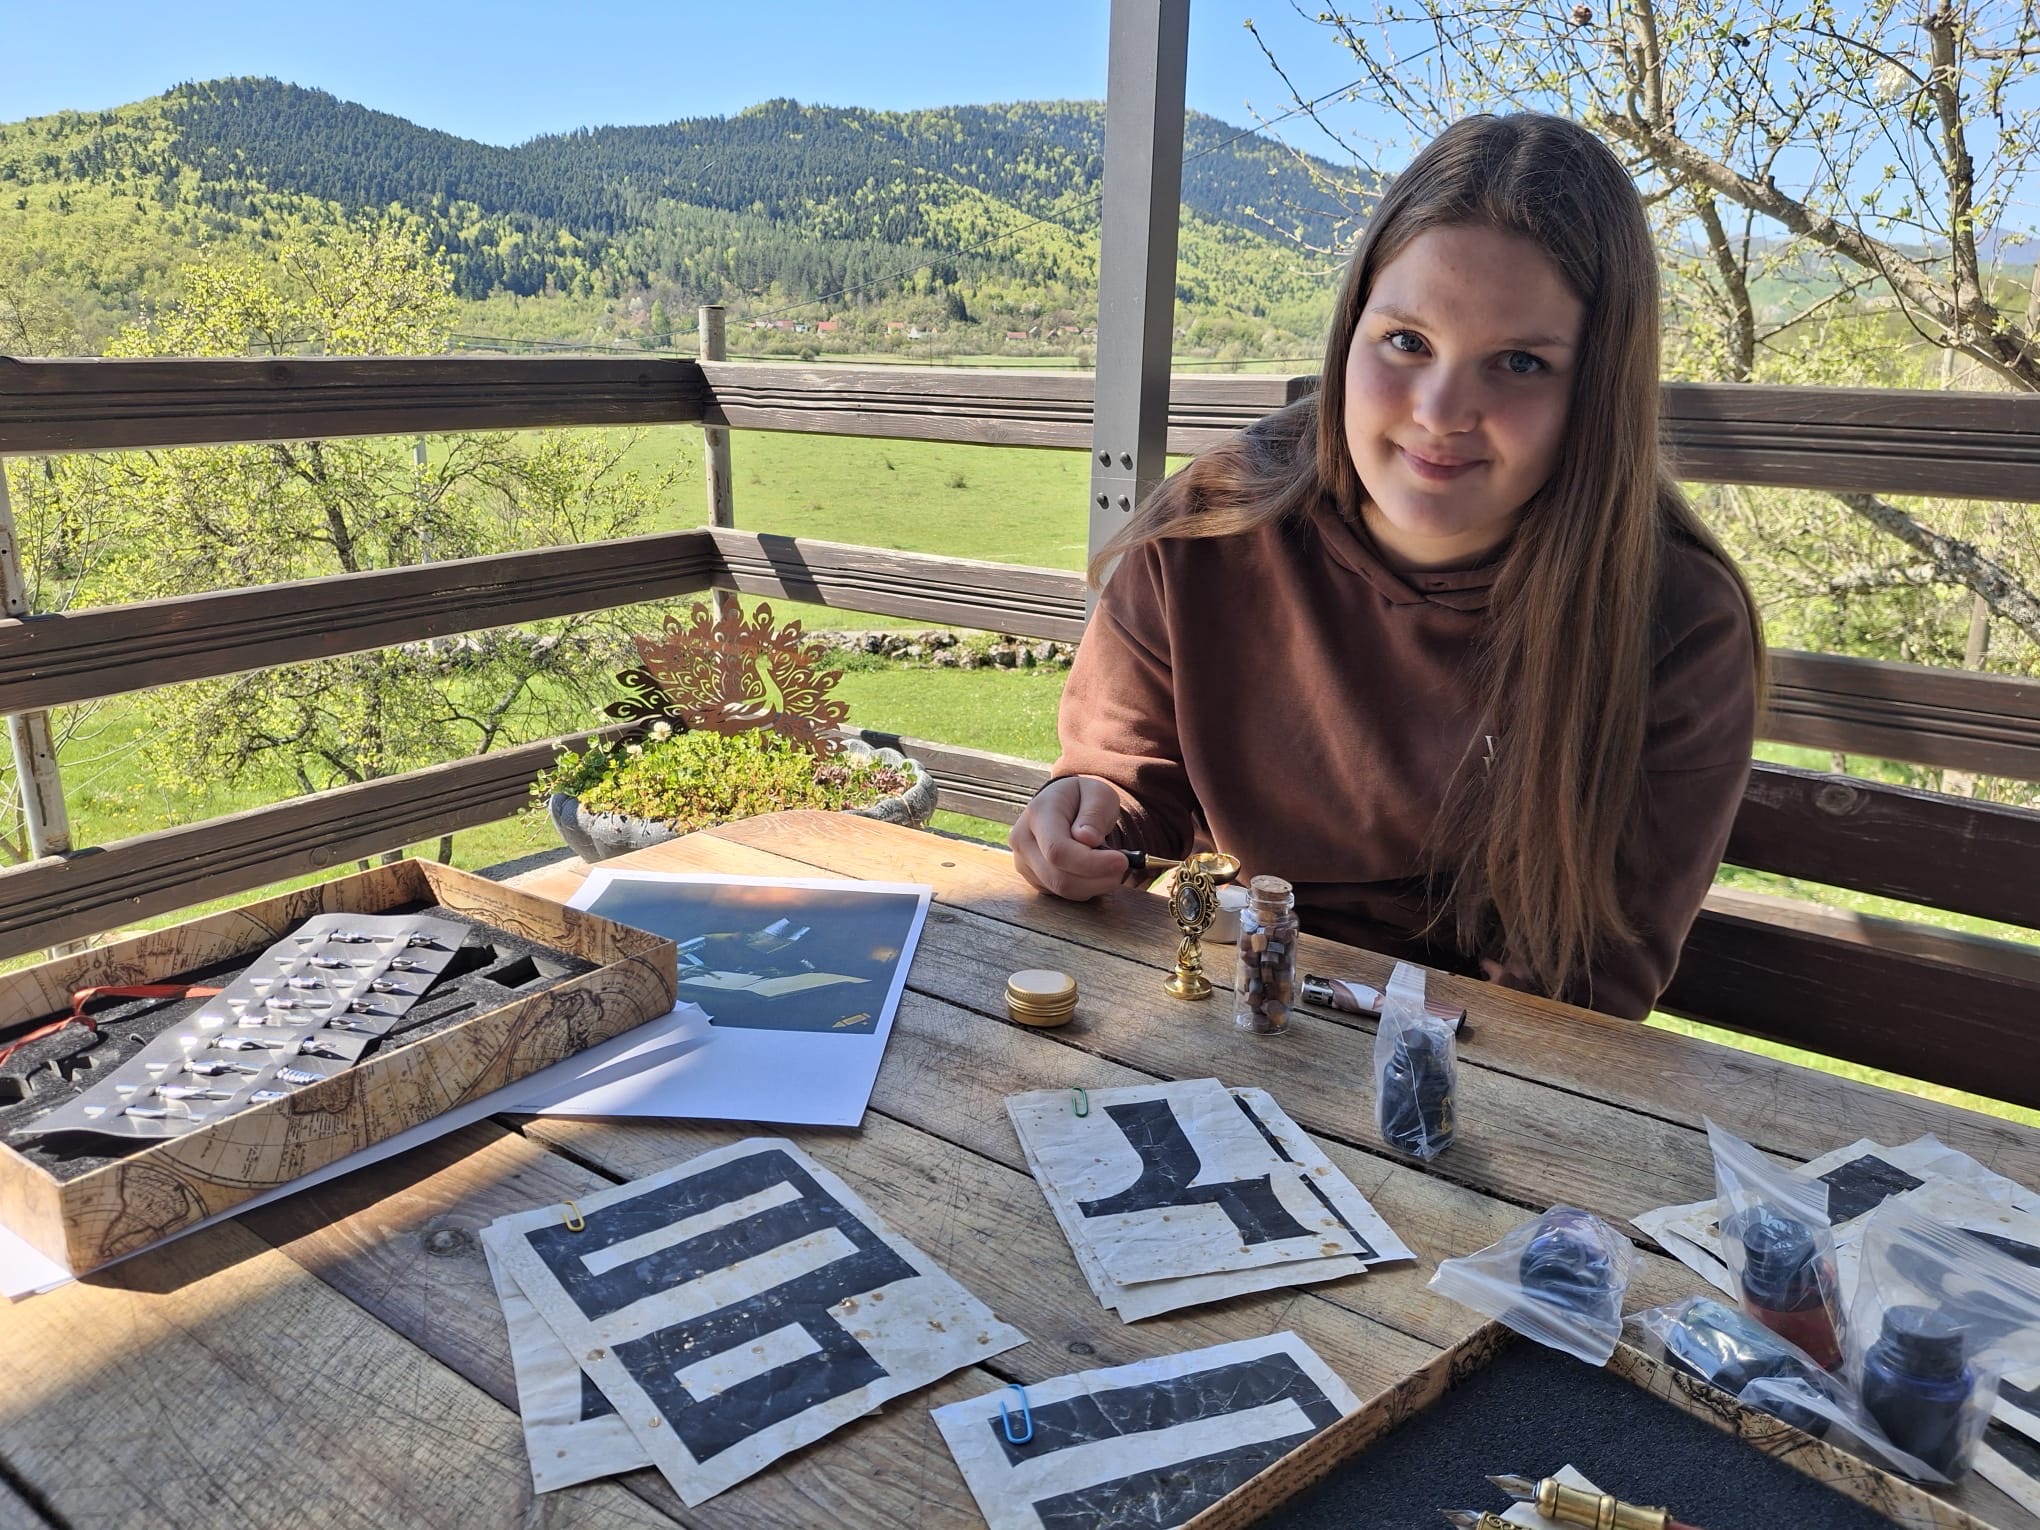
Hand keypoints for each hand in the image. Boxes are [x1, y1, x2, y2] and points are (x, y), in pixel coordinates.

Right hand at [1009, 776, 1132, 900]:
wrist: (1064, 805)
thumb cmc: (1083, 798)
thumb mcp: (1098, 793)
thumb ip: (1095, 813)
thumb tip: (1087, 839)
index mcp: (1038, 813)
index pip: (1058, 850)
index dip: (1092, 863)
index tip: (1122, 861)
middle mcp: (1023, 840)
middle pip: (1060, 878)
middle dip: (1099, 877)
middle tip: (1124, 864)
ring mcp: (1024, 862)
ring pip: (1063, 890)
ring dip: (1096, 884)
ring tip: (1110, 864)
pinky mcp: (1034, 879)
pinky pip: (1063, 895)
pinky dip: (1087, 887)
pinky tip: (1094, 870)